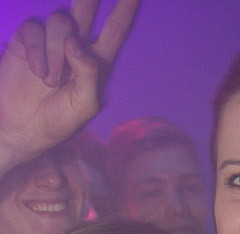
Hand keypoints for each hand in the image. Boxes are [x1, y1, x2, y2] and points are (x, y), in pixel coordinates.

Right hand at [0, 0, 139, 172]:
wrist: (23, 126)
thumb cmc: (58, 120)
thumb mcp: (83, 106)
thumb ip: (89, 75)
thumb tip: (76, 43)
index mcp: (98, 61)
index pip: (116, 29)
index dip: (126, 8)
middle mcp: (77, 45)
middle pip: (87, 7)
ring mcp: (52, 39)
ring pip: (60, 22)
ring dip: (56, 52)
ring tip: (50, 81)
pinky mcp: (29, 38)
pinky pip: (35, 29)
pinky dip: (37, 53)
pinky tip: (36, 73)